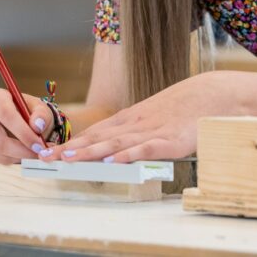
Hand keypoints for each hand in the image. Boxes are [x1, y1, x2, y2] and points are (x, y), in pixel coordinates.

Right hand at [0, 88, 55, 163]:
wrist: (10, 116)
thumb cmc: (24, 110)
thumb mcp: (37, 106)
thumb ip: (41, 114)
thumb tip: (38, 126)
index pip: (6, 114)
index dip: (23, 132)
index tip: (38, 144)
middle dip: (22, 150)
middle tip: (38, 153)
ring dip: (17, 157)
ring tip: (31, 152)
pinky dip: (9, 159)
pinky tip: (18, 152)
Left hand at [38, 72, 238, 163]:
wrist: (210, 95)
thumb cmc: (181, 108)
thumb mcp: (152, 116)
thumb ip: (132, 130)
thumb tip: (111, 147)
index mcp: (130, 118)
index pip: (95, 131)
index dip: (71, 142)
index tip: (48, 151)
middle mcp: (135, 123)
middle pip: (99, 137)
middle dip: (71, 148)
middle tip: (46, 156)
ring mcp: (152, 131)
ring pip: (116, 143)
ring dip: (91, 151)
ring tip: (69, 158)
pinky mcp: (170, 141)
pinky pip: (146, 149)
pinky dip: (129, 155)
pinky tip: (114, 162)